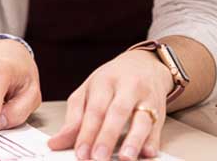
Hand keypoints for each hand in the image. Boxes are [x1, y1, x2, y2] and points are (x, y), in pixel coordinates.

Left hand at [47, 50, 169, 160]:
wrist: (145, 64)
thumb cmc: (112, 80)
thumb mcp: (88, 91)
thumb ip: (73, 117)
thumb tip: (56, 142)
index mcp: (105, 82)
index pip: (95, 109)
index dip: (87, 133)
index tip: (81, 153)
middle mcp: (128, 87)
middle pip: (117, 113)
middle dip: (107, 137)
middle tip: (98, 157)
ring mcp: (147, 98)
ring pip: (142, 119)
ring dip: (134, 140)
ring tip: (125, 158)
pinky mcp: (160, 110)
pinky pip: (158, 126)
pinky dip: (153, 140)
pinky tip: (148, 152)